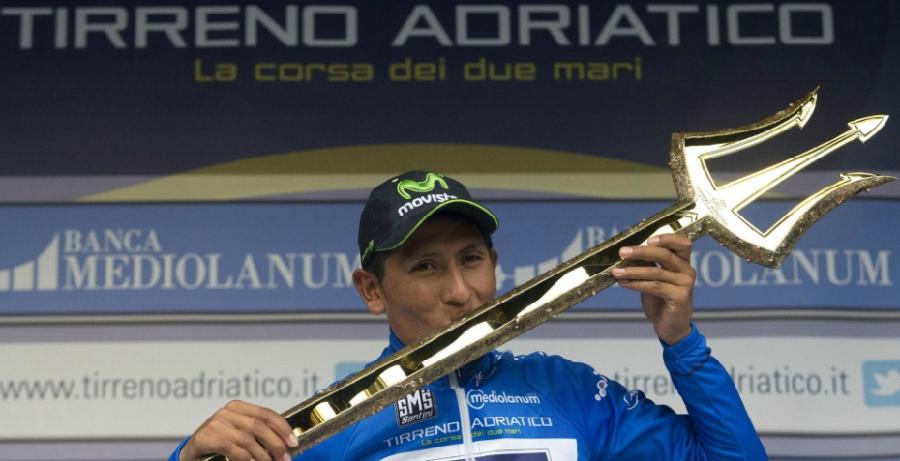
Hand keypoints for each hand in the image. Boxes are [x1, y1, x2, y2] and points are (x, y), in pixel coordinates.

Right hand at [180, 400, 297, 460]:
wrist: (192, 455)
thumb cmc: (220, 445)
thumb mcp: (241, 435)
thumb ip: (259, 434)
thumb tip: (285, 443)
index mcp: (238, 407)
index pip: (266, 413)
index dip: (282, 428)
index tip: (293, 442)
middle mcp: (226, 412)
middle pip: (259, 426)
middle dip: (275, 444)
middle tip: (284, 458)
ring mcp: (214, 423)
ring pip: (247, 439)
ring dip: (262, 455)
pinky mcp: (205, 437)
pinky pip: (231, 448)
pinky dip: (245, 458)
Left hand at [612, 233, 695, 344]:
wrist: (671, 327)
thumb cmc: (661, 300)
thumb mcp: (653, 278)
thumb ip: (647, 264)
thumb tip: (627, 253)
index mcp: (682, 262)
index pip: (681, 243)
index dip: (666, 238)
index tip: (647, 239)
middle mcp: (687, 270)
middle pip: (665, 255)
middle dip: (641, 252)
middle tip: (623, 252)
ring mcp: (685, 284)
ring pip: (656, 272)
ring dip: (632, 271)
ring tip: (616, 272)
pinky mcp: (680, 297)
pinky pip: (654, 286)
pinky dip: (635, 284)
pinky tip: (623, 283)